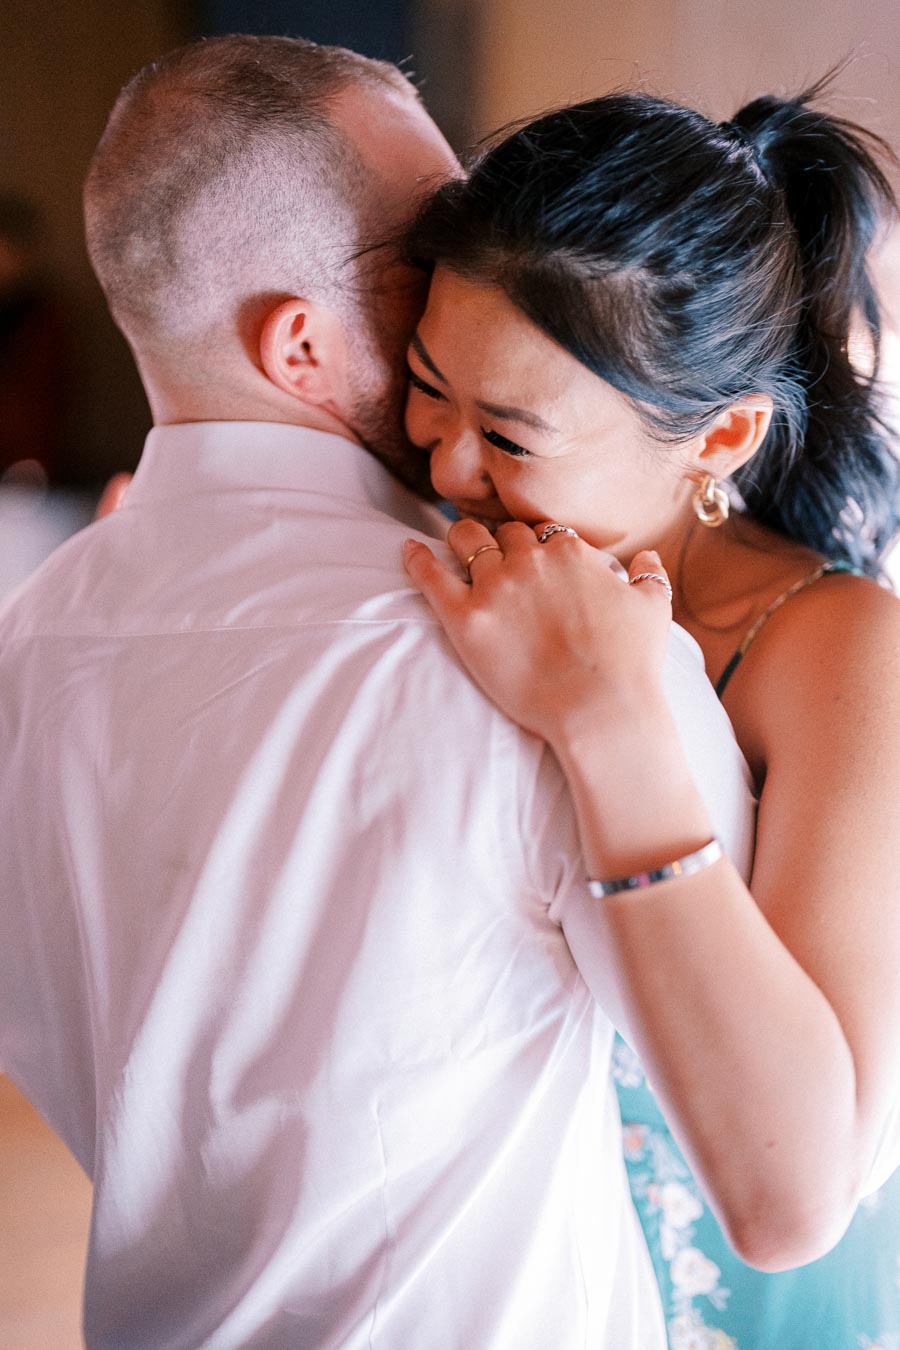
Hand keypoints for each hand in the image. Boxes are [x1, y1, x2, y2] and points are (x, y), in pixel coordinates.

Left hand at [402, 518, 672, 746]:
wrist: (601, 710)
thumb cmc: (630, 664)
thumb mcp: (653, 610)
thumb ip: (650, 577)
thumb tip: (647, 560)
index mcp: (569, 552)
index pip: (544, 533)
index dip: (538, 545)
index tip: (535, 559)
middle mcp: (529, 559)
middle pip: (504, 533)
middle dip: (500, 540)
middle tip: (494, 553)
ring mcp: (494, 586)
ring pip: (467, 541)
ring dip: (463, 540)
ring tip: (456, 545)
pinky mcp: (465, 618)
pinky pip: (430, 576)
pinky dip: (417, 559)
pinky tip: (407, 550)